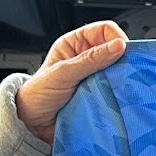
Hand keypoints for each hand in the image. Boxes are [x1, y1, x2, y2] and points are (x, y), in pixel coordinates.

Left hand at [15, 21, 126, 145]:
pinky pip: (115, 91)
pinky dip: (118, 94)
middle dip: (122, 60)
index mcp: (75, 44)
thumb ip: (90, 59)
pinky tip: (116, 98)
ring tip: (119, 87)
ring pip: (118, 72)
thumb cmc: (36, 95)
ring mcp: (94, 78)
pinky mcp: (99, 95)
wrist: (30, 125)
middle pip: (115, 51)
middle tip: (125, 72)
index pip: (104, 30)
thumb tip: (118, 46)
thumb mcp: (63, 73)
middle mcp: (86, 58)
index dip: (116, 38)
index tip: (124, 52)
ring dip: (120, 79)